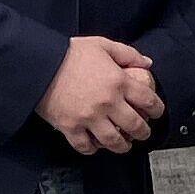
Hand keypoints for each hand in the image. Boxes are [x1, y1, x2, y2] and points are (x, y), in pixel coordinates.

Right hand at [37, 35, 162, 155]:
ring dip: (122, 146)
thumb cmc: (68, 53)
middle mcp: (107, 103)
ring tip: (124, 144)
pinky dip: (92, 149)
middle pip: (135, 125)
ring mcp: (89, 117)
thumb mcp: (102, 45)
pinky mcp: (70, 127)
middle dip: (143, 132)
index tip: (156, 113)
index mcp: (118, 82)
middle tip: (143, 133)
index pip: (148, 100)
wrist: (37, 64)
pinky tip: (95, 145)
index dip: (157, 109)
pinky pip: (85, 146)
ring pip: (113, 141)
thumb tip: (146, 63)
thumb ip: (127, 54)